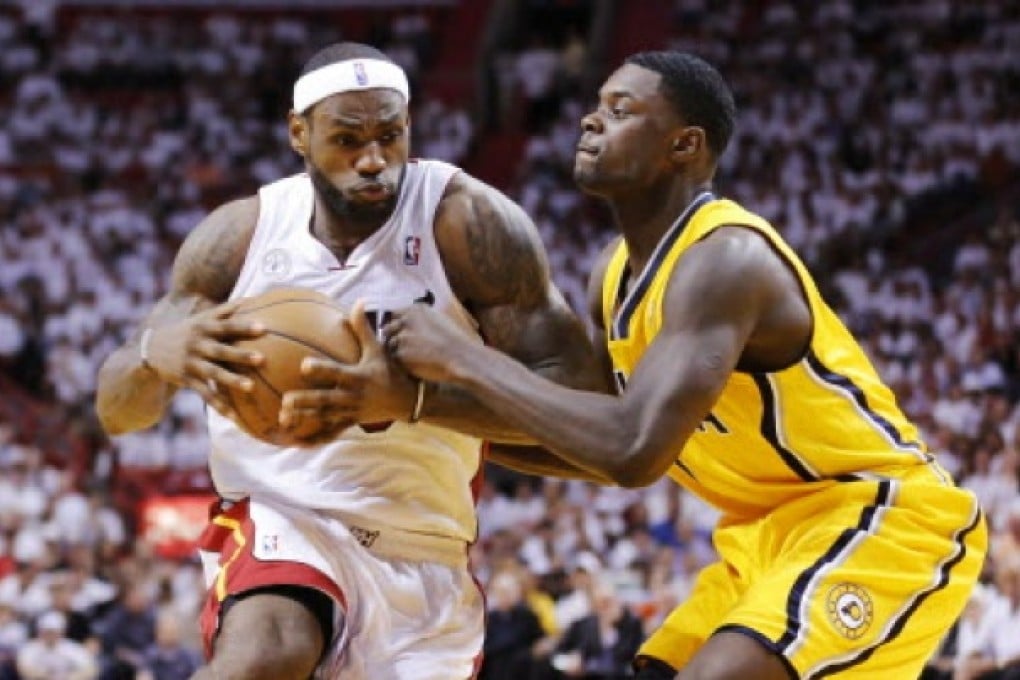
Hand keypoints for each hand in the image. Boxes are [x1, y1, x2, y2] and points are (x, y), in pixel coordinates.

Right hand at [144, 300, 264, 417]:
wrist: (152, 349)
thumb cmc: (189, 331)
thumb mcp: (203, 318)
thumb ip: (227, 310)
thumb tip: (256, 297)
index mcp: (204, 328)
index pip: (226, 326)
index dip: (243, 326)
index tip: (263, 327)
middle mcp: (197, 345)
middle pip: (221, 350)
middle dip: (240, 354)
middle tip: (262, 358)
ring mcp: (191, 363)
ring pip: (213, 373)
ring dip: (232, 380)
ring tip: (251, 387)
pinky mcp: (187, 380)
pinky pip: (205, 394)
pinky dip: (220, 405)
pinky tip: (235, 417)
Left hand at [278, 301, 419, 438]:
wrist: (408, 400)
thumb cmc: (390, 371)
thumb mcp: (378, 350)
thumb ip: (364, 328)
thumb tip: (359, 301)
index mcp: (358, 377)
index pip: (337, 373)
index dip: (322, 370)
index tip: (303, 365)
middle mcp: (353, 396)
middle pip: (327, 400)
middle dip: (307, 401)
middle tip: (285, 400)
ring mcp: (352, 412)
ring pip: (325, 417)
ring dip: (305, 418)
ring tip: (283, 418)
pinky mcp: (351, 423)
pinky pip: (332, 432)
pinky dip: (316, 438)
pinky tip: (297, 442)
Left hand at [382, 303, 479, 383]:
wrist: (461, 357)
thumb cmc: (455, 341)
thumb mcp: (439, 319)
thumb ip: (421, 319)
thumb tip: (409, 323)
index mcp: (416, 309)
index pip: (395, 314)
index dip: (399, 325)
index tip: (404, 334)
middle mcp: (407, 320)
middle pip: (388, 328)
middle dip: (394, 338)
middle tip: (406, 348)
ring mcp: (402, 336)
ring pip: (391, 344)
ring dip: (398, 351)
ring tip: (415, 358)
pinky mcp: (401, 353)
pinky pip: (395, 359)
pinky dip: (402, 363)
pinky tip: (416, 365)